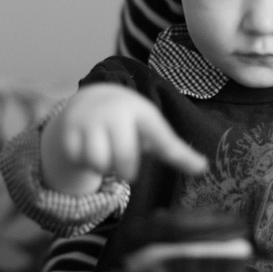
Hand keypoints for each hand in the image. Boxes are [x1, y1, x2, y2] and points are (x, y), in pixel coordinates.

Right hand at [41, 83, 206, 193]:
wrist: (91, 101)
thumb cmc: (130, 122)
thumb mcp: (151, 130)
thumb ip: (174, 150)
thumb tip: (203, 168)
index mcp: (141, 113)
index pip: (162, 138)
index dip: (179, 155)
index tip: (201, 168)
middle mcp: (115, 113)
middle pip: (124, 159)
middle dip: (125, 170)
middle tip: (124, 165)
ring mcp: (89, 120)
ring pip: (98, 162)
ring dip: (103, 168)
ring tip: (106, 156)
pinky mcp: (68, 130)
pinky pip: (78, 160)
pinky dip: (84, 163)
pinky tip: (88, 150)